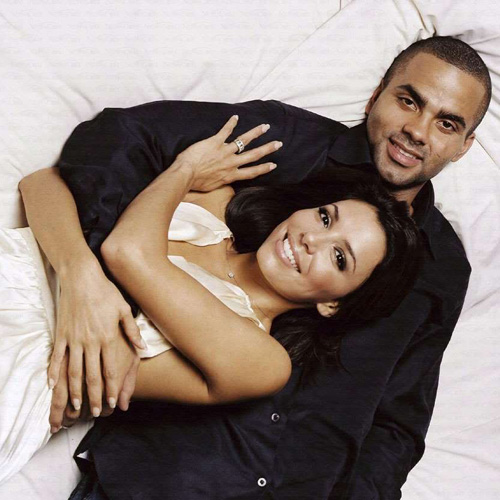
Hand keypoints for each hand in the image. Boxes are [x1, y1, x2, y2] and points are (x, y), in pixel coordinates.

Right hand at [48, 260, 143, 425]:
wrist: (82, 278)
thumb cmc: (106, 292)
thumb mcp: (125, 310)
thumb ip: (133, 332)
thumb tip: (143, 348)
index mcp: (107, 337)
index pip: (110, 370)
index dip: (111, 389)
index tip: (113, 403)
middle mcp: (90, 341)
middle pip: (92, 376)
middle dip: (94, 396)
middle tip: (95, 412)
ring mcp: (74, 339)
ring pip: (74, 371)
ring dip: (75, 390)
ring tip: (76, 406)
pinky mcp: (61, 334)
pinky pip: (56, 357)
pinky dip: (53, 372)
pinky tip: (52, 384)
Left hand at [177, 115, 281, 191]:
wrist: (186, 175)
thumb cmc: (196, 183)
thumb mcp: (212, 186)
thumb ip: (220, 181)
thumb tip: (221, 180)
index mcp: (231, 175)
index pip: (252, 172)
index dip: (264, 168)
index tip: (273, 165)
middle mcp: (231, 163)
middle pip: (254, 155)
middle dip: (267, 149)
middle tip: (278, 144)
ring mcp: (224, 151)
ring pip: (244, 140)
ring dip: (255, 133)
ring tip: (265, 127)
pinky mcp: (215, 142)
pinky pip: (225, 130)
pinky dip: (231, 123)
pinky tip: (236, 117)